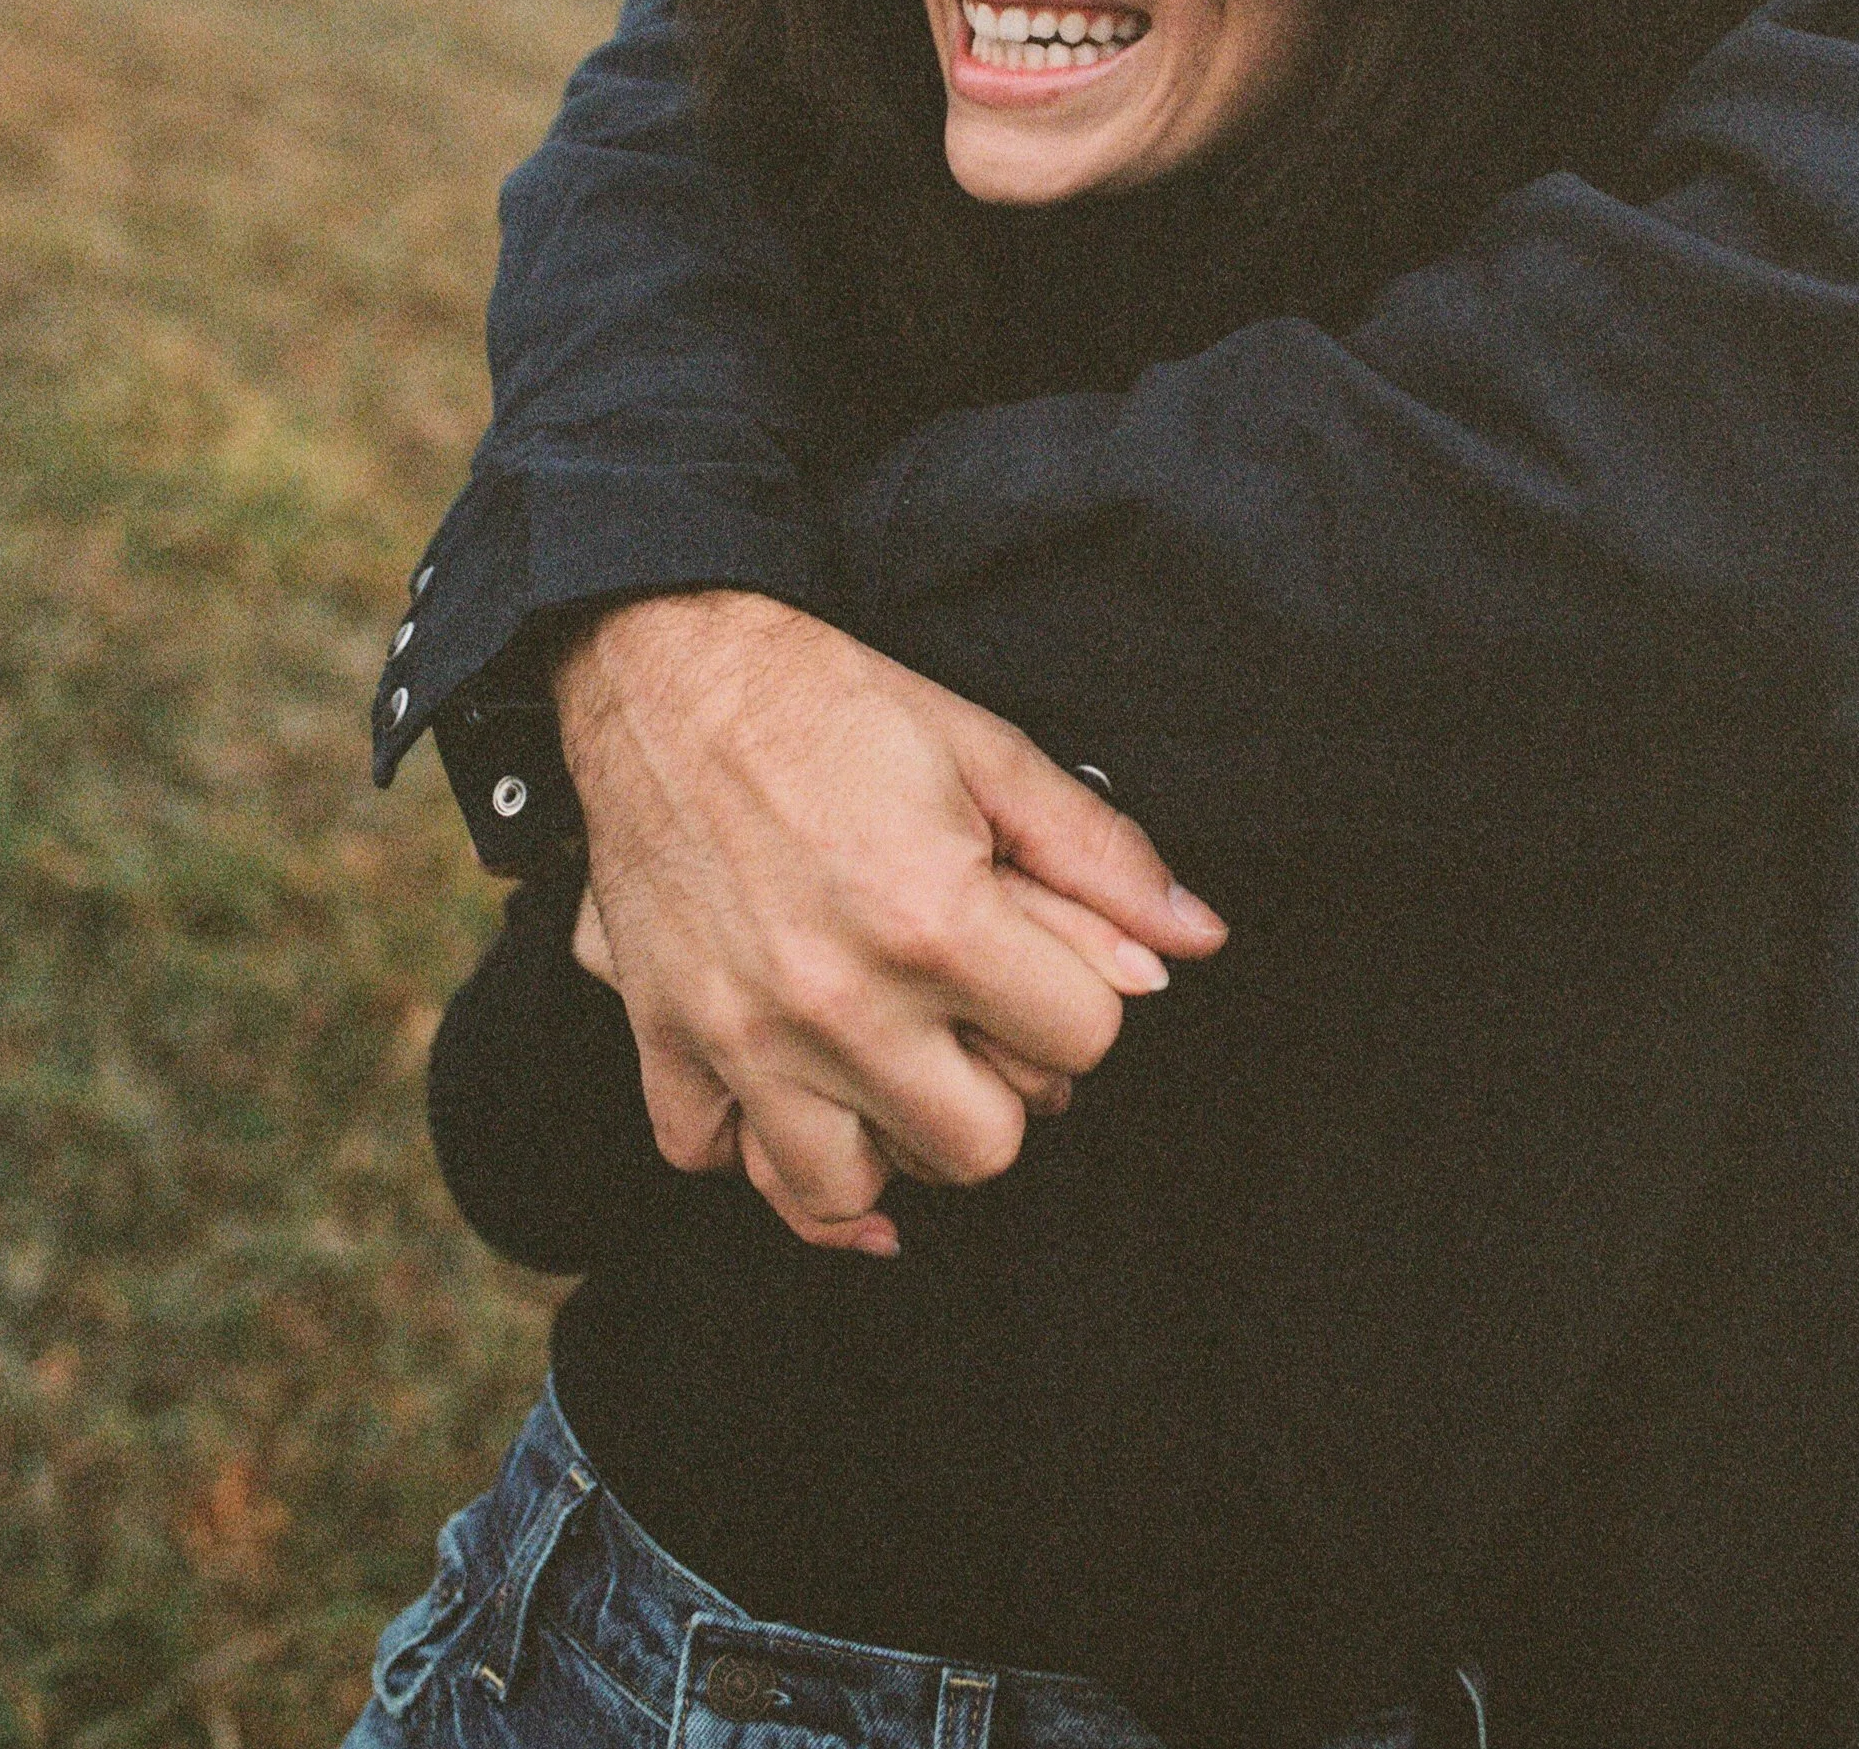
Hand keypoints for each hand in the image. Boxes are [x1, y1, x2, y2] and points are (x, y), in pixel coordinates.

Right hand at [556, 591, 1225, 1254]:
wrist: (664, 668)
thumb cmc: (827, 701)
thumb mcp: (984, 749)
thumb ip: (1097, 854)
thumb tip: (1195, 941)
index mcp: (934, 920)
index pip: (1083, 1042)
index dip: (1082, 996)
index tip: (1043, 958)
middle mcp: (840, 1002)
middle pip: (985, 1145)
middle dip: (1003, 1083)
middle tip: (978, 1014)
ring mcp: (743, 1036)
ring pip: (851, 1190)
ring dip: (888, 1136)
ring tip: (896, 1065)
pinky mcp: (664, 1041)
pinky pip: (714, 1164)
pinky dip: (757, 1148)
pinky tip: (801, 1102)